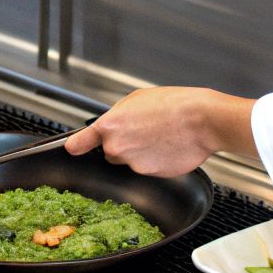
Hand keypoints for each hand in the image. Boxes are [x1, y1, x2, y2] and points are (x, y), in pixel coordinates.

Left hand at [64, 87, 257, 176]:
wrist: (201, 120)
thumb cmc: (174, 105)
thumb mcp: (138, 98)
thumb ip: (119, 114)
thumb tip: (115, 124)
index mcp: (110, 126)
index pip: (81, 142)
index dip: (76, 145)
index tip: (72, 148)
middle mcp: (117, 147)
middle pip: (110, 151)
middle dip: (123, 144)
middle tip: (144, 131)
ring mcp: (133, 164)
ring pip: (129, 161)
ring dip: (140, 153)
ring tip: (159, 136)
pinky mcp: (150, 174)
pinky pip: (147, 167)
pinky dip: (154, 160)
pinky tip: (166, 147)